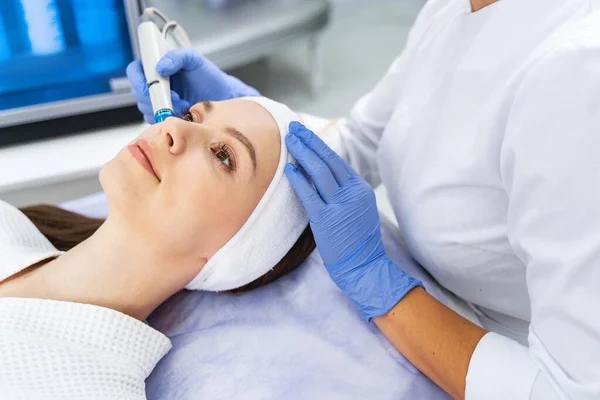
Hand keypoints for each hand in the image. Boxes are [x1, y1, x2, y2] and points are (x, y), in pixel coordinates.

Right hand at [126, 49, 258, 123]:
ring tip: (183, 104)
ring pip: (146, 108)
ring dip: (163, 108)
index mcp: (155, 66)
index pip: (135, 71)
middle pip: (138, 92)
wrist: (221, 97)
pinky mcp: (164, 116)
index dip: (137, 80)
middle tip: (175, 97)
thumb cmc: (207, 76)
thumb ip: (178, 57)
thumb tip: (160, 67)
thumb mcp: (194, 60)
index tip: (149, 87)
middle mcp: (153, 84)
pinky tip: (182, 113)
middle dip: (154, 97)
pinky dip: (167, 118)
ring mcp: (158, 101)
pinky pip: (155, 120)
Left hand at [285, 122, 422, 319]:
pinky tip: (289, 169)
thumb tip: (325, 177)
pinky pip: (310, 195)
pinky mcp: (326, 220)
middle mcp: (352, 193)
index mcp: (360, 189)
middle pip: (328, 160)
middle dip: (309, 141)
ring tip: (288, 140)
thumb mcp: (360, 210)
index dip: (319, 145)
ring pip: (319, 172)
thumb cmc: (359, 242)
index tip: (306, 134)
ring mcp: (340, 206)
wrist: (365, 267)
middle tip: (293, 127)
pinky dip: (299, 180)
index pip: (337, 161)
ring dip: (302, 153)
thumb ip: (346, 193)